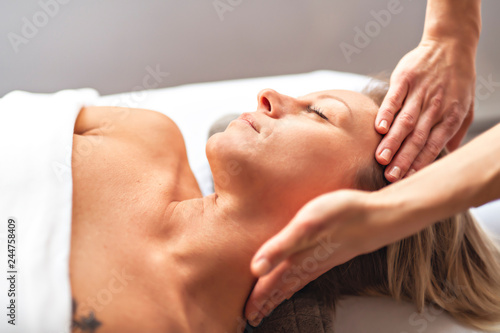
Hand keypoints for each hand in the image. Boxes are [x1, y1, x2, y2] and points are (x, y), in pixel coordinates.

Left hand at [245, 190, 388, 326]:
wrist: (379, 216)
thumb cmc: (342, 216)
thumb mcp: (305, 227)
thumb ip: (280, 247)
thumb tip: (256, 269)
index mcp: (297, 260)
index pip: (272, 283)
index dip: (258, 298)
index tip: (247, 314)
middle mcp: (308, 264)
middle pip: (283, 287)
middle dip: (267, 302)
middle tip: (255, 318)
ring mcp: (321, 260)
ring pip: (295, 282)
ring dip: (281, 294)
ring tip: (271, 305)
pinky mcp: (331, 254)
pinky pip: (309, 275)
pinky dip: (298, 283)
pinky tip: (299, 281)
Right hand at [375, 39, 474, 181]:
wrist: (451, 45)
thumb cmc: (458, 80)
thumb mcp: (466, 107)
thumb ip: (455, 133)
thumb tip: (447, 157)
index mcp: (450, 116)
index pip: (433, 145)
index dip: (420, 163)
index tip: (406, 179)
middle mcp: (436, 106)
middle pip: (418, 137)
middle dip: (404, 158)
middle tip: (391, 176)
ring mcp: (420, 92)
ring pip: (405, 121)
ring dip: (393, 141)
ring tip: (381, 158)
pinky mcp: (406, 78)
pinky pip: (395, 98)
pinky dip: (387, 113)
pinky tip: (379, 127)